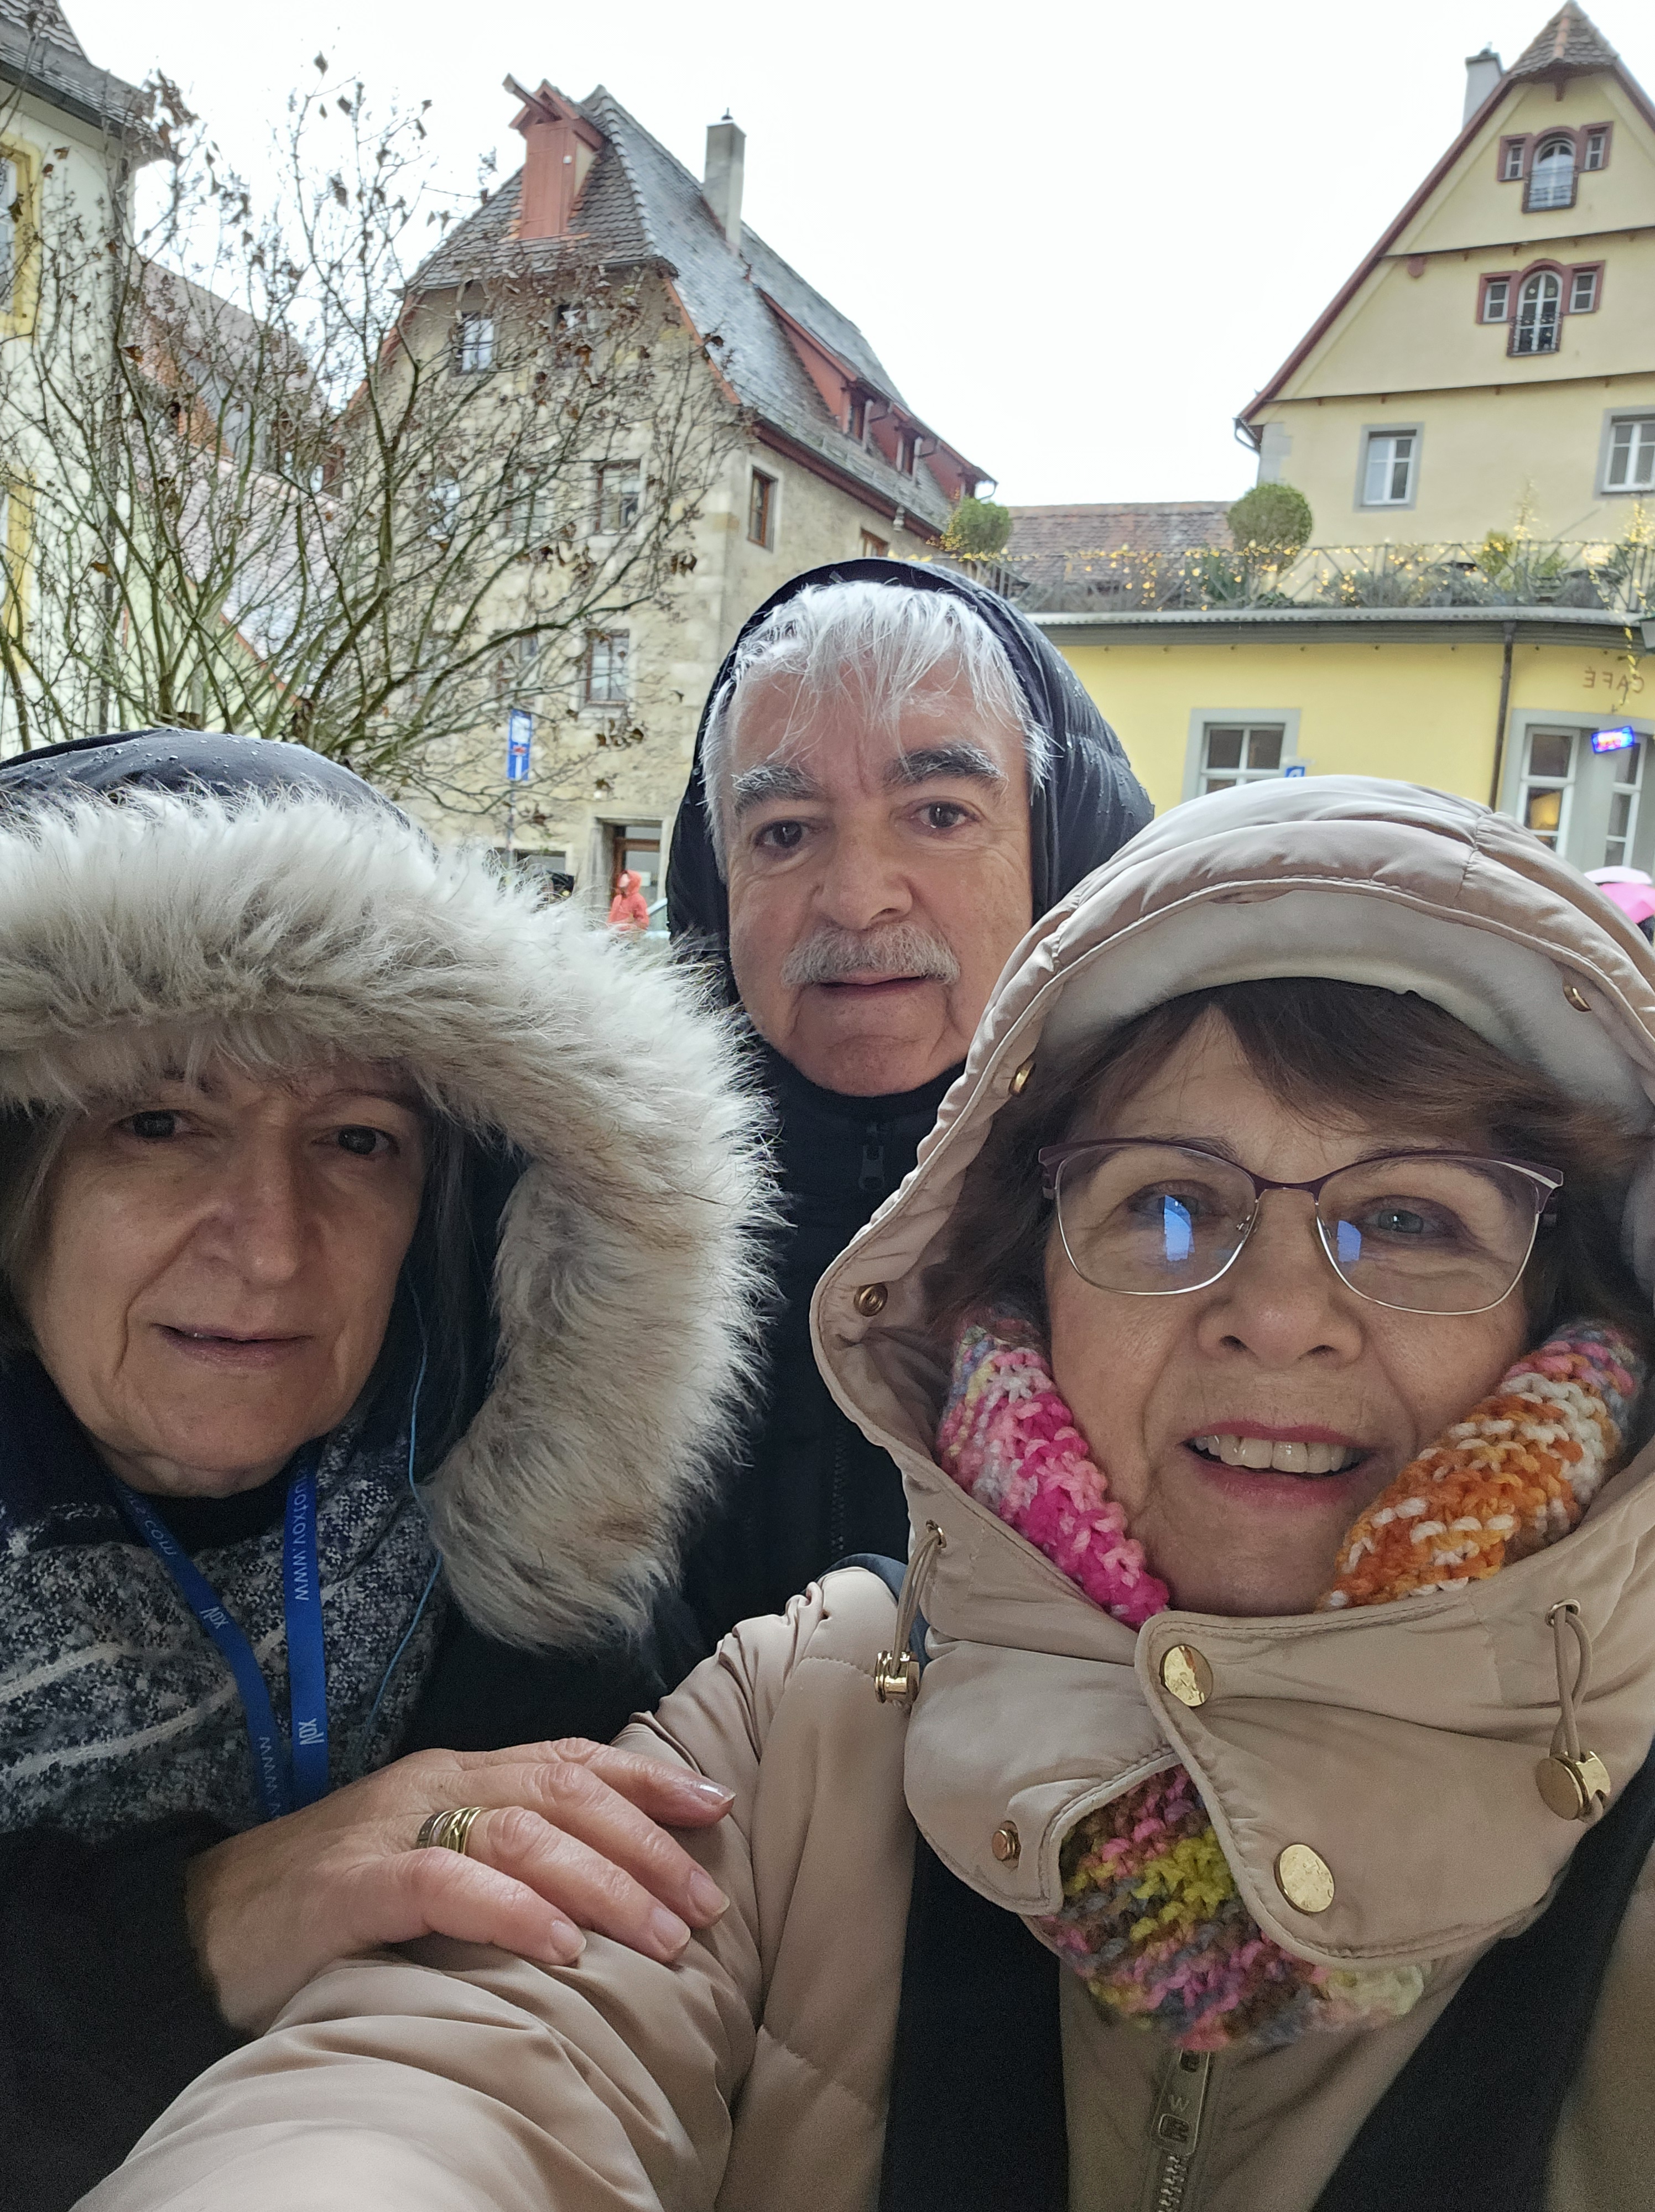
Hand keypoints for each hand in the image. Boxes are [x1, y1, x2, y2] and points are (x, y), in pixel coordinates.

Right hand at [185, 1738, 733, 2032]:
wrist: (197, 1927)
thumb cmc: (325, 1907)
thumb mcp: (426, 1863)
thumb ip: (497, 1857)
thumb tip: (600, 1884)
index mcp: (455, 1774)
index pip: (571, 1760)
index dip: (647, 1778)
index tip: (716, 1807)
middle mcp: (433, 1784)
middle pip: (564, 1791)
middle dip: (646, 1841)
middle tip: (706, 1901)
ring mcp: (391, 1827)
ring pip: (523, 1832)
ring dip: (603, 1882)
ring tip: (661, 1932)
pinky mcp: (350, 1884)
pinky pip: (446, 1882)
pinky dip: (514, 1910)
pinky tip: (563, 1944)